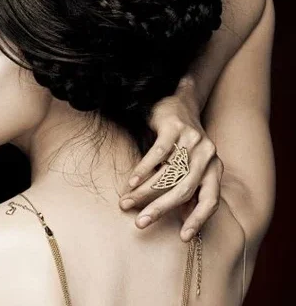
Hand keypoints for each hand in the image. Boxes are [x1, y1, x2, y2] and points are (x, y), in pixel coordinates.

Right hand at [119, 79, 223, 241]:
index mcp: (215, 169)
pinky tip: (132, 181)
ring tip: (126, 202)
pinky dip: (143, 169)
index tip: (183, 238)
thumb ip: (185, 188)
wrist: (178, 103)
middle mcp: (208, 156)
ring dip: (145, 191)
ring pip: (169, 173)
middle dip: (161, 209)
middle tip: (141, 223)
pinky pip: (159, 153)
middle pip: (185, 189)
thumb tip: (177, 217)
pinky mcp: (175, 127)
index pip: (211, 200)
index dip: (198, 219)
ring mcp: (193, 140)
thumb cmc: (180, 142)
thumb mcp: (188, 166)